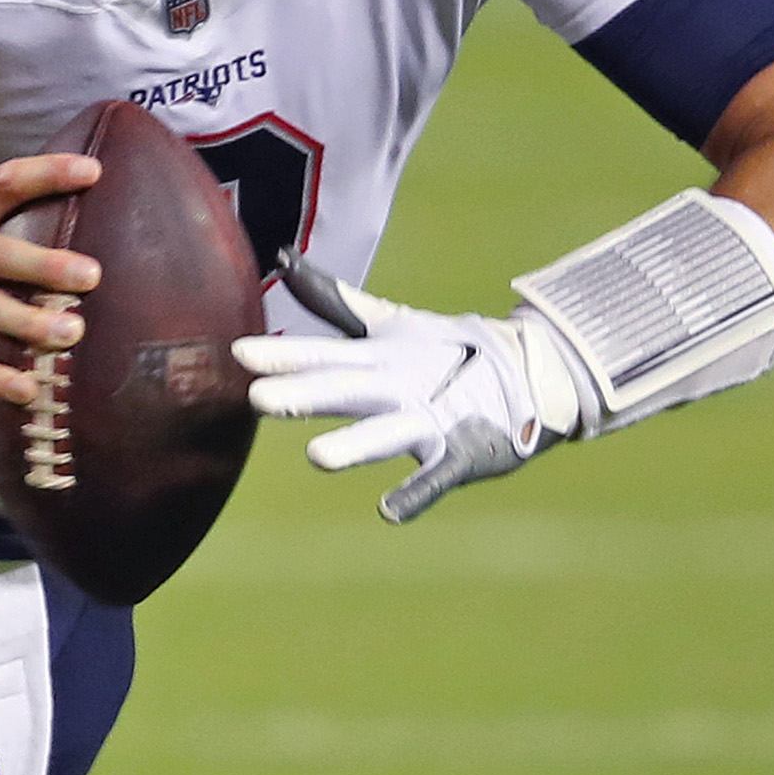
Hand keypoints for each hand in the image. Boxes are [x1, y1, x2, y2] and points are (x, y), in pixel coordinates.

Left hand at [234, 257, 595, 524]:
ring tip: (318, 458)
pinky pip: (436, 477)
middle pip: (346, 389)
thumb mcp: (390, 324)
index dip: (282, 356)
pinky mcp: (463, 451)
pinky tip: (389, 512)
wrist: (534, 372)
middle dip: (305, 394)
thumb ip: (336, 302)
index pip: (323, 355)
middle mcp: (399, 385)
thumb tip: (285, 262)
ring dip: (355, 445)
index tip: (238, 354)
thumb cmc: (445, 352)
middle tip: (259, 399)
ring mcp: (432, 419)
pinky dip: (416, 494)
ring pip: (388, 433)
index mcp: (378, 357)